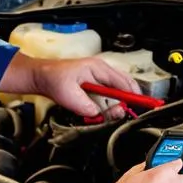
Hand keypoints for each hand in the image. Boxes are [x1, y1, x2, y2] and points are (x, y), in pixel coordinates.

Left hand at [0, 53, 139, 119]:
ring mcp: (100, 77)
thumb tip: (98, 114)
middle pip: (125, 85)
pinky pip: (110, 93)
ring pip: (119, 90)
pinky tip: (107, 110)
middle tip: (124, 114)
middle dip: (128, 100)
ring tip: (114, 114)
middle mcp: (102, 71)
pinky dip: (112, 103)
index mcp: (98, 68)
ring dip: (119, 103)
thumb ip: (85, 105)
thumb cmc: (53, 79)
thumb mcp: (68, 95)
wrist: (41, 76)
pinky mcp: (96, 84)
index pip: (123, 82)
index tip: (140, 105)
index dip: (133, 95)